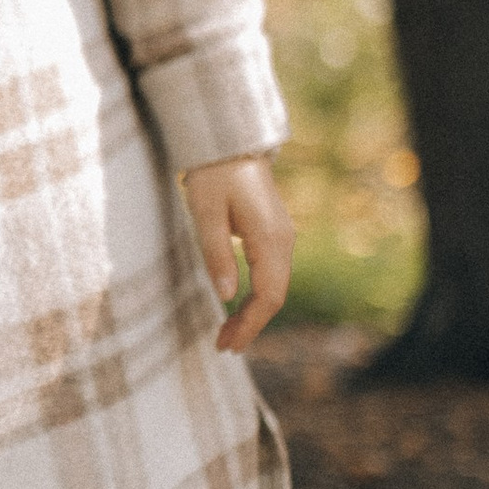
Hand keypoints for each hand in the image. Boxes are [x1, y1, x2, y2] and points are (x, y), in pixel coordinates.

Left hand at [180, 153, 292, 352]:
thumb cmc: (213, 173)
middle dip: (251, 325)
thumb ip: (216, 254)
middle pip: (275, 296)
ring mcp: (281, 237)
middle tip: (223, 346)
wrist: (229, 142)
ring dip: (253, 313)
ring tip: (226, 334)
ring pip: (274, 287)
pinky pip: (270, 274)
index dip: (250, 324)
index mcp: (271, 238)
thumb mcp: (205, 213)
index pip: (269, 295)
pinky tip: (237, 307)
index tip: (228, 345)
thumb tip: (226, 296)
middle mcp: (283, 240)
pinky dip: (255, 296)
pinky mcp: (273, 234)